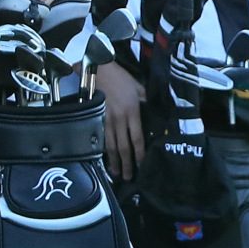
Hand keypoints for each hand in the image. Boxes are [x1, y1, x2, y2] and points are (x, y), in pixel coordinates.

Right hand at [95, 62, 145, 179]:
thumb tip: (153, 112)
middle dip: (126, 163)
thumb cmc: (121, 78)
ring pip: (110, 146)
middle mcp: (118, 119)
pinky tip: (104, 160)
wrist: (98, 71)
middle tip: (129, 177)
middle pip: (123, 146)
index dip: (140, 153)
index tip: (142, 164)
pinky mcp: (95, 119)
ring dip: (114, 161)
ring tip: (117, 173)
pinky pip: (100, 139)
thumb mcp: (139, 87)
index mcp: (132, 112)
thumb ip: (146, 101)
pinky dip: (102, 151)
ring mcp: (105, 121)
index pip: (137, 138)